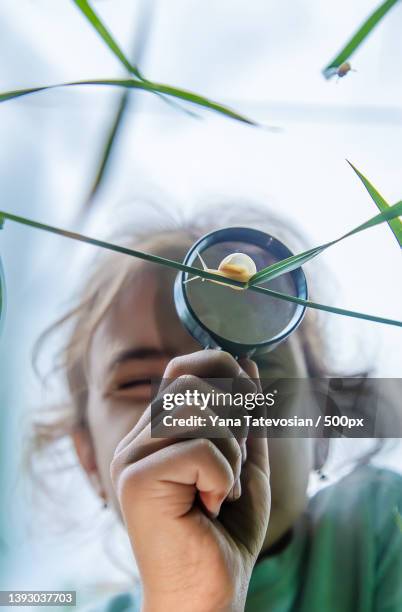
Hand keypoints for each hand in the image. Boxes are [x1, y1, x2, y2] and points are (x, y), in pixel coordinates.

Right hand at [110, 350, 270, 611]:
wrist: (208, 594)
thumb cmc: (227, 531)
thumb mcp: (245, 461)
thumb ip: (245, 414)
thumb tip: (246, 361)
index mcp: (157, 432)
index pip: (181, 369)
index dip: (220, 369)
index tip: (250, 401)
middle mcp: (138, 439)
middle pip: (191, 383)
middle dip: (234, 416)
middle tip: (237, 462)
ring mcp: (132, 459)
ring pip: (199, 413)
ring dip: (231, 453)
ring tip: (224, 490)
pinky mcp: (137, 481)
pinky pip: (201, 450)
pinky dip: (225, 478)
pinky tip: (213, 505)